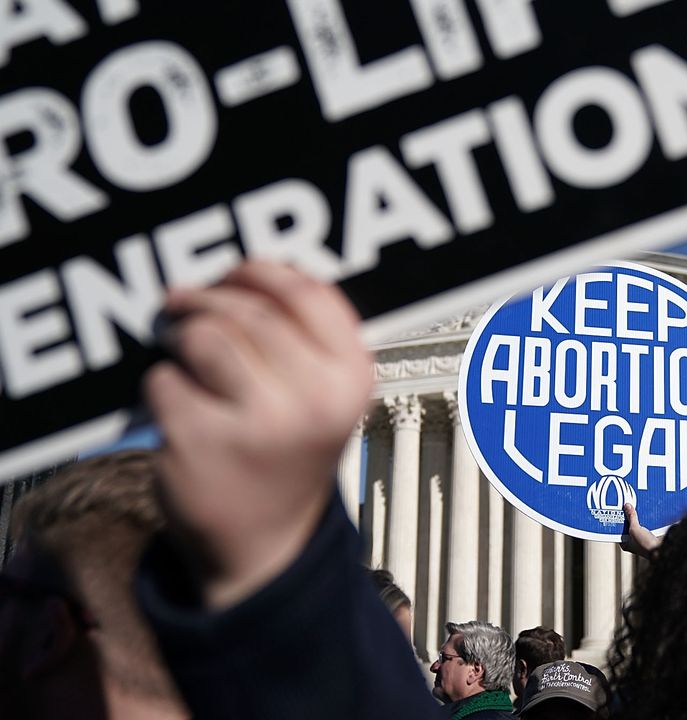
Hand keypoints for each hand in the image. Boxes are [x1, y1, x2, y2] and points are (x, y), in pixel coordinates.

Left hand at [143, 262, 372, 607]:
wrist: (264, 544)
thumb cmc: (288, 450)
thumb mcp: (323, 392)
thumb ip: (304, 332)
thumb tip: (245, 268)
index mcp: (352, 377)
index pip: (307, 290)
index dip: (260, 271)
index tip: (235, 273)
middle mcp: (315, 399)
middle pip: (247, 309)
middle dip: (206, 299)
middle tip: (184, 304)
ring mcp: (259, 423)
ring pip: (202, 336)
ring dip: (180, 336)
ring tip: (180, 349)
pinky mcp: (201, 443)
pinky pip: (164, 379)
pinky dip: (162, 387)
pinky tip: (181, 408)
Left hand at [621, 503, 660, 559]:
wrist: (660, 549)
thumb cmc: (645, 545)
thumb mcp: (635, 529)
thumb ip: (631, 517)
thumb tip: (627, 507)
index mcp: (625, 544)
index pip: (618, 530)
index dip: (618, 521)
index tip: (618, 512)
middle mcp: (632, 543)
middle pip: (627, 528)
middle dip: (628, 519)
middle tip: (627, 509)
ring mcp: (640, 540)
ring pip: (636, 527)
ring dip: (636, 520)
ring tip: (635, 511)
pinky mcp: (648, 538)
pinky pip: (643, 527)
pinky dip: (643, 522)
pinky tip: (644, 517)